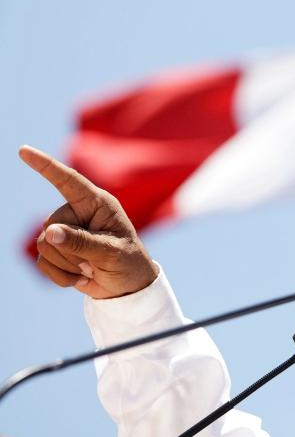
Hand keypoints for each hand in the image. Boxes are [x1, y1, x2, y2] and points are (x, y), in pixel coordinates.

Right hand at [19, 145, 157, 298]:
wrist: (127, 286)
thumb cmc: (128, 263)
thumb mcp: (111, 252)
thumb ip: (82, 242)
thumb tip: (50, 233)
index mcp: (98, 204)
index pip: (68, 181)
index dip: (46, 166)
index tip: (24, 150)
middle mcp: (79, 213)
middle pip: (52, 225)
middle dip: (71, 249)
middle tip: (96, 260)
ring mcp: (67, 231)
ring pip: (44, 244)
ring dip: (67, 264)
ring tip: (91, 268)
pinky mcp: (58, 250)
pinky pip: (43, 262)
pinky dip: (61, 275)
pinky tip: (82, 278)